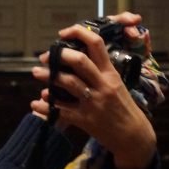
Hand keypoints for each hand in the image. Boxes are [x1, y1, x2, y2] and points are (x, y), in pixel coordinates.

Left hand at [30, 12, 156, 168]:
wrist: (133, 135)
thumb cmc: (122, 107)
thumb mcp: (116, 84)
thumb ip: (99, 71)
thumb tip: (74, 57)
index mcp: (110, 73)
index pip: (97, 44)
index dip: (78, 33)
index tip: (63, 34)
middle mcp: (103, 85)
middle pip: (79, 61)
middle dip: (59, 56)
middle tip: (45, 57)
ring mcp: (94, 102)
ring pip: (68, 83)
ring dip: (48, 76)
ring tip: (36, 72)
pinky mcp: (86, 120)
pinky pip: (61, 110)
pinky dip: (46, 106)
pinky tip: (36, 103)